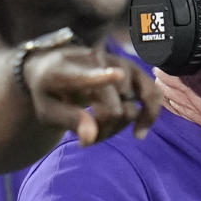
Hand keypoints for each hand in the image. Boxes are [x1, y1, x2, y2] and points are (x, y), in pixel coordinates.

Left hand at [22, 47, 160, 145]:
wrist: (55, 67)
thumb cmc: (51, 92)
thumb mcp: (47, 110)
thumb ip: (68, 120)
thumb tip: (90, 138)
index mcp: (67, 70)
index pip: (85, 75)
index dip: (101, 77)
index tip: (117, 75)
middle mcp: (98, 62)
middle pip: (113, 111)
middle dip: (102, 130)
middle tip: (84, 134)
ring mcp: (119, 64)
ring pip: (131, 108)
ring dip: (119, 126)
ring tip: (101, 129)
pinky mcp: (135, 71)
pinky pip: (153, 95)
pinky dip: (149, 116)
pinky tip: (138, 134)